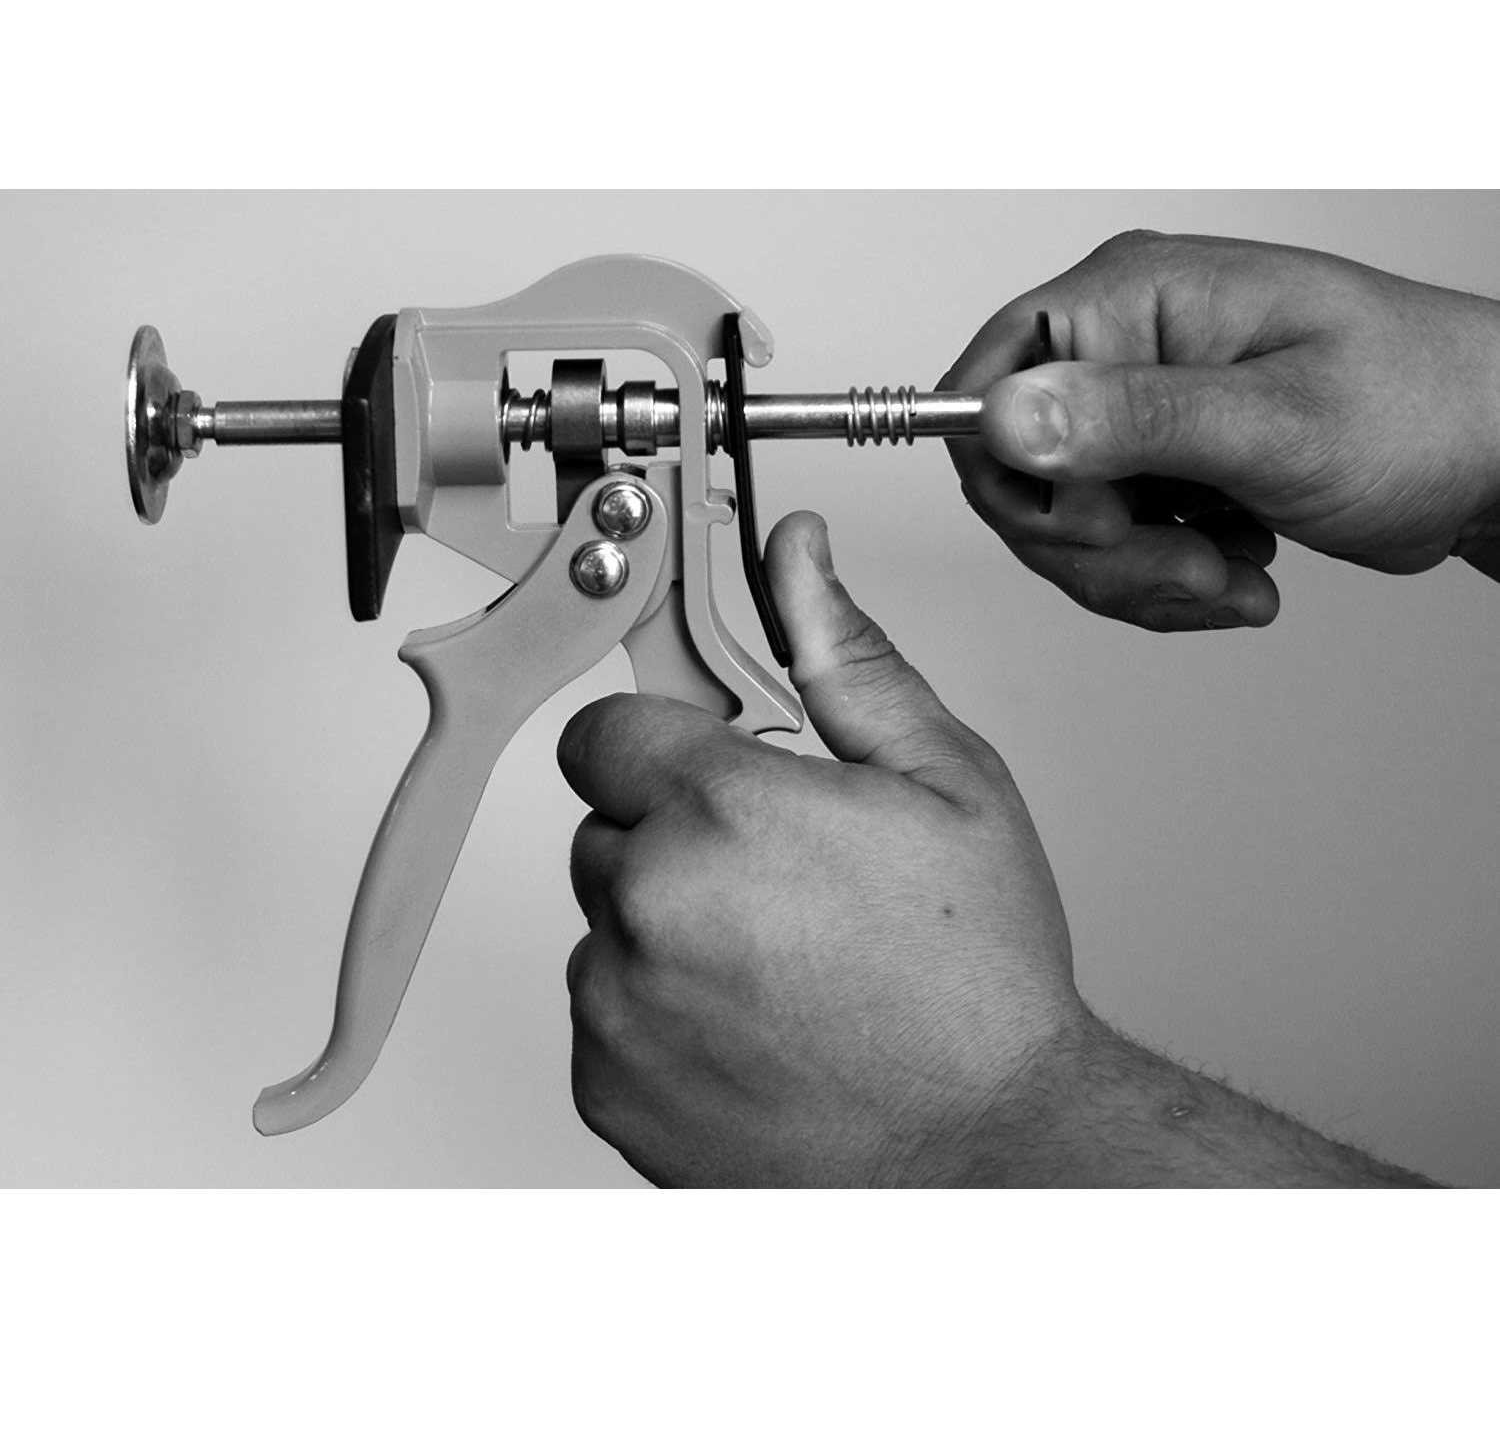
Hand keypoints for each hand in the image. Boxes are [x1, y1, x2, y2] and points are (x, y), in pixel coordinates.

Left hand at [557, 511, 1084, 1186]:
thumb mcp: (945, 785)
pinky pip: (602, 1011)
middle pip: (606, 826)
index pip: (608, 730)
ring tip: (778, 961)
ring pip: (606, 921)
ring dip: (667, 927)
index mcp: (726, 811)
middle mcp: (651, 904)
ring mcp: (619, 1004)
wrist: (987, 1149)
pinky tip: (753, 1022)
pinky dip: (657, 1011)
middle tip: (776, 877)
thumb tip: (798, 561)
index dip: (665, 746)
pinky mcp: (607, 1083)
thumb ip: (849, 660)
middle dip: (675, 836)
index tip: (708, 770)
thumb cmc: (979, 984)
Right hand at [945, 231, 1499, 629]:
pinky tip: (1233, 570)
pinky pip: (1107, 547)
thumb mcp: (1276, 422)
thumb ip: (1133, 418)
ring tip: (1225, 573)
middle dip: (1097, 548)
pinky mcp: (1161, 461)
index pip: (990, 389)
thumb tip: (1010, 413)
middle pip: (1017, 473)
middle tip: (1183, 562)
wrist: (1494, 456)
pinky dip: (1161, 582)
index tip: (1105, 521)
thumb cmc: (1426, 408)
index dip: (1028, 477)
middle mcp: (1124, 343)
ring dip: (1137, 576)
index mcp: (1134, 296)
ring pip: (1060, 525)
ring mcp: (1141, 407)